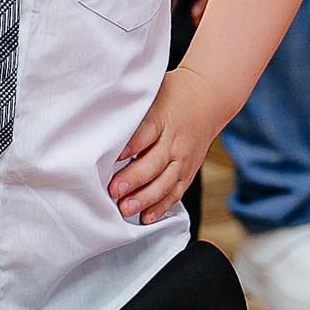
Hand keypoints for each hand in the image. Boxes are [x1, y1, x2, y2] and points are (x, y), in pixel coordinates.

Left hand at [109, 64, 223, 222]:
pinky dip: (162, 206)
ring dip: (145, 198)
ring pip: (165, 182)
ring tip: (126, 209)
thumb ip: (131, 108)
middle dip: (133, 179)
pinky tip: (146, 216)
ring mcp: (184, 158)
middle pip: (154, 163)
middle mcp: (175, 141)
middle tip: (114, 191)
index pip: (144, 134)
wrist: (208, 98)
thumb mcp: (152, 92)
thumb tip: (102, 122)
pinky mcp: (189, 170)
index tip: (111, 159)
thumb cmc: (172, 94)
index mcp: (162, 118)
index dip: (128, 148)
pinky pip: (176, 191)